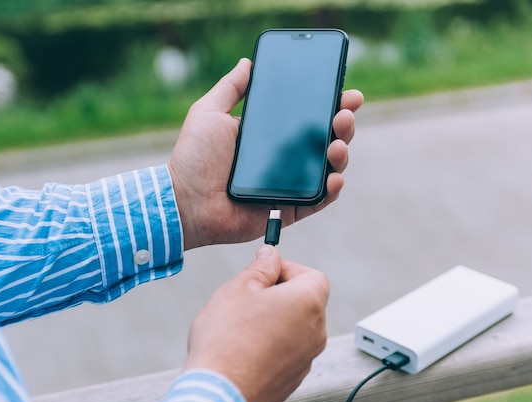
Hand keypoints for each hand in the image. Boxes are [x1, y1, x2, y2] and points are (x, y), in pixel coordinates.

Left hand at [168, 58, 363, 249]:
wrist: (184, 200)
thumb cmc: (194, 157)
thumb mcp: (209, 112)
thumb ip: (231, 88)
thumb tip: (248, 62)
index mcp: (268, 135)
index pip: (306, 117)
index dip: (330, 104)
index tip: (347, 93)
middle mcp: (282, 159)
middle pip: (324, 139)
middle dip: (342, 125)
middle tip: (344, 114)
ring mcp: (288, 185)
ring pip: (327, 168)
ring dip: (340, 153)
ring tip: (337, 142)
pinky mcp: (288, 210)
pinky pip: (318, 201)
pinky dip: (331, 190)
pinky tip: (335, 177)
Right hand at [184, 245, 329, 401]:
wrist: (219, 393)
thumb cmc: (226, 339)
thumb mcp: (239, 288)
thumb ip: (260, 267)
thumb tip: (270, 255)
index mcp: (308, 302)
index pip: (311, 274)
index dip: (287, 269)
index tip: (263, 272)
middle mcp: (316, 331)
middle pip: (303, 301)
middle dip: (277, 294)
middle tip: (246, 299)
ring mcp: (306, 358)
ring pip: (294, 327)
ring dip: (272, 320)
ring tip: (240, 326)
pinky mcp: (293, 379)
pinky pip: (286, 351)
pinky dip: (269, 345)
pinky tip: (242, 348)